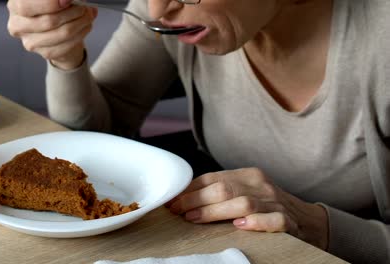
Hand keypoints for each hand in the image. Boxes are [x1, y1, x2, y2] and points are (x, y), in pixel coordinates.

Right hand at [7, 0, 97, 69]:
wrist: (59, 31)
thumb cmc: (54, 8)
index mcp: (15, 4)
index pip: (25, 5)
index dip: (49, 3)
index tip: (68, 0)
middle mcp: (17, 24)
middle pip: (48, 21)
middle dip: (72, 12)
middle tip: (84, 6)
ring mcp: (29, 41)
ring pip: (61, 33)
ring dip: (80, 22)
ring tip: (88, 15)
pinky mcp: (44, 52)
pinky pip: (67, 45)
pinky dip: (81, 33)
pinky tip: (85, 26)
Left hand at [166, 168, 328, 249]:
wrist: (306, 219)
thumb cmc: (266, 206)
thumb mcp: (245, 190)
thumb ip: (222, 191)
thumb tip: (184, 197)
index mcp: (247, 174)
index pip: (213, 178)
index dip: (190, 189)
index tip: (172, 200)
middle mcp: (260, 185)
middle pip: (224, 189)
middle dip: (196, 200)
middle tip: (178, 211)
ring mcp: (274, 203)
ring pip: (242, 203)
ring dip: (214, 211)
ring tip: (194, 219)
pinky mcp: (287, 221)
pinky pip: (273, 220)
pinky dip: (256, 222)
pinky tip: (239, 225)